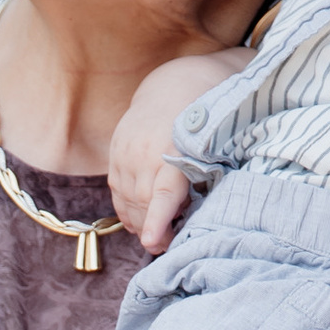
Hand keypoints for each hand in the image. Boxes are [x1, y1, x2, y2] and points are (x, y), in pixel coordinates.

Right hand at [107, 54, 234, 251]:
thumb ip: (205, 179)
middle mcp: (144, 151)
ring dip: (139, 221)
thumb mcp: (214, 146)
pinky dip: (126, 210)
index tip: (152, 242)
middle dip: (153, 229)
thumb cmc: (204, 122)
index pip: (163, 194)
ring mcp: (126, 151)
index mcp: (173, 150)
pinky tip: (138, 220)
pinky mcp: (115, 152)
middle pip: (143, 203)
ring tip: (155, 233)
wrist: (174, 86)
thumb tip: (203, 218)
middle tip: (168, 244)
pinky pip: (116, 190)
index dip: (157, 221)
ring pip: (127, 200)